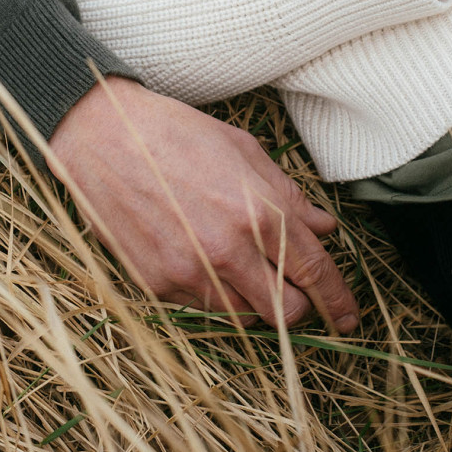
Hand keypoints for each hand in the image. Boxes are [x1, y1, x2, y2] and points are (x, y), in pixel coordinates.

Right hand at [47, 77, 358, 332]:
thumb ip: (288, 195)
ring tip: (244, 266)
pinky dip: (216, 293)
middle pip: (287, 312)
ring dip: (257, 301)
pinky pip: (203, 308)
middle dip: (302, 307)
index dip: (339, 301)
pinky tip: (205, 258)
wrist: (101, 139)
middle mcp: (228, 250)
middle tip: (298, 291)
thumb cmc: (175, 134)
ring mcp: (190, 273)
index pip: (314, 272)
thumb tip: (323, 227)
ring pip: (246, 317)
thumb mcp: (244, 150)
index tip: (350, 317)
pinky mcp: (158, 285)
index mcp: (259, 211)